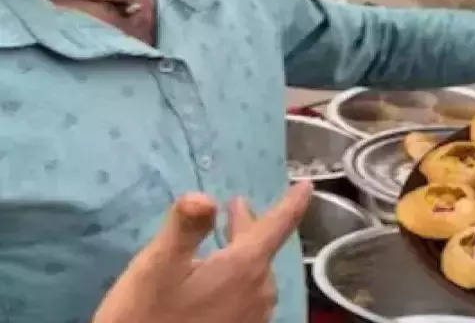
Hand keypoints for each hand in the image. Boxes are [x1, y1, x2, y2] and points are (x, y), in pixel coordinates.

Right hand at [92, 182, 312, 322]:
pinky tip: (216, 281)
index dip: (293, 202)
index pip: (278, 225)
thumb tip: (203, 195)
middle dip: (250, 227)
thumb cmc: (147, 318)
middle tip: (237, 207)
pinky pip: (247, 297)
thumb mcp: (156, 269)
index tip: (306, 185)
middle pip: (261, 250)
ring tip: (227, 240)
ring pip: (254, 274)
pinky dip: (237, 278)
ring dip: (242, 253)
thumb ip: (183, 229)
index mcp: (245, 267)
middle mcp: (259, 292)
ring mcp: (253, 317)